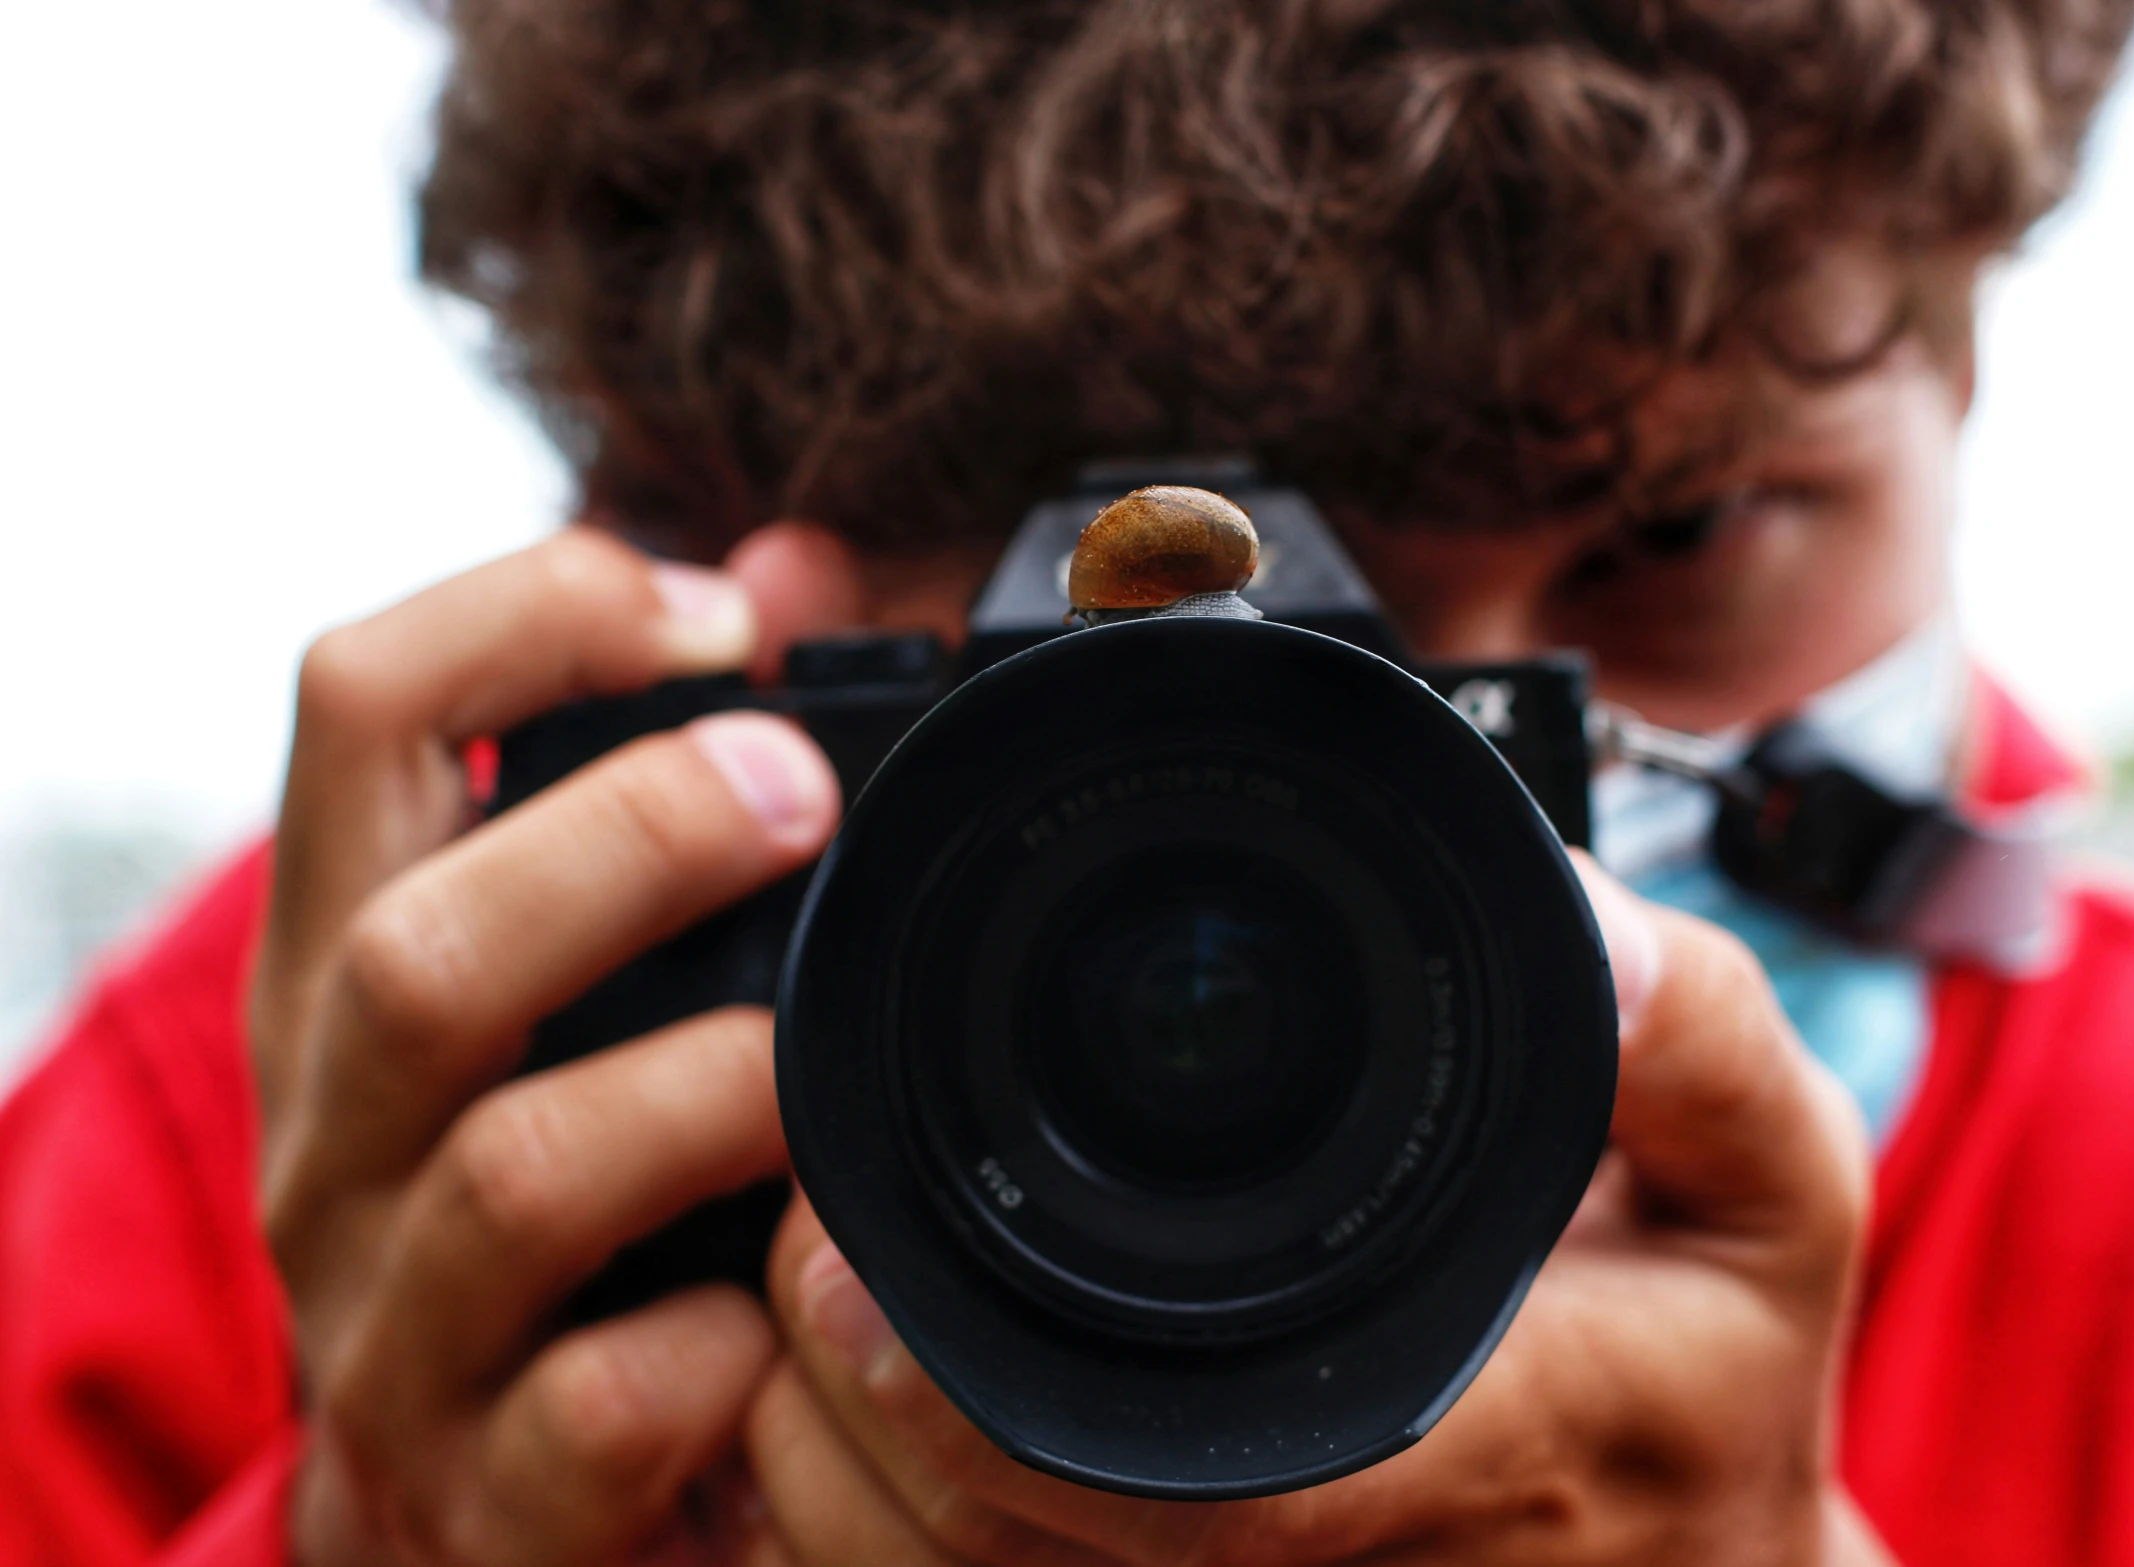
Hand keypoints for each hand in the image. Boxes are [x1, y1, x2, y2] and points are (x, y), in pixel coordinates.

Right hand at [252, 526, 855, 1565]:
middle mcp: (338, 1134)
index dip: (532, 613)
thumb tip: (809, 565)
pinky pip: (609, 1408)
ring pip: (517, 1172)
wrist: (461, 1535)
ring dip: (707, 1090)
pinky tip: (793, 1309)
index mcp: (351, 964)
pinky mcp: (485, 1496)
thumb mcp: (559, 992)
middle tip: (801, 793)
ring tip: (817, 1071)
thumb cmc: (548, 1215)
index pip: (356, 710)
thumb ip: (663, 782)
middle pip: (422, 948)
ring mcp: (395, 1326)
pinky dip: (731, 1342)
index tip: (720, 616)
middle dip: (630, 841)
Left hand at [743, 862, 1895, 1565]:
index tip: (838, 1280)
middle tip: (792, 1274)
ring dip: (848, 1502)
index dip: (982, 1415)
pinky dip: (893, 1547)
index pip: (1208, 1495)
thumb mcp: (1771, 1180)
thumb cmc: (1721, 1361)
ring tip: (806, 1347)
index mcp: (1500, 1456)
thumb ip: (1691, 1038)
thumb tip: (1584, 916)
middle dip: (858, 1430)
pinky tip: (861, 1442)